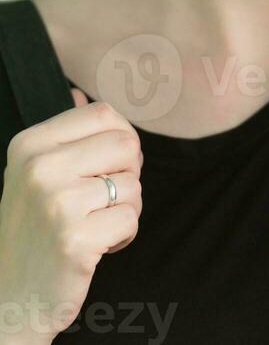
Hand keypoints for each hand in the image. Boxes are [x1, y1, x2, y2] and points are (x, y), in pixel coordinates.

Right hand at [0, 89, 143, 341]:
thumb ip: (62, 135)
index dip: (120, 138)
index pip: (104, 113)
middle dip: (127, 174)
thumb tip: (80, 94)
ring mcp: (56, 203)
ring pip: (132, 184)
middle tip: (103, 200)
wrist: (11, 299)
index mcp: (29, 145)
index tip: (107, 165)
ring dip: (125, 208)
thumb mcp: (33, 174)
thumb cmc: (33, 231)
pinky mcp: (75, 239)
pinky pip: (130, 219)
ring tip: (94, 224)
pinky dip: (123, 235)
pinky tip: (96, 246)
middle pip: (125, 144)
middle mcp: (39, 168)